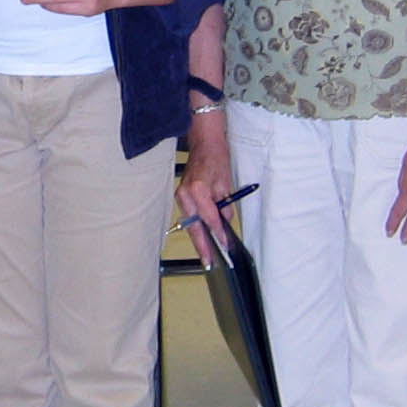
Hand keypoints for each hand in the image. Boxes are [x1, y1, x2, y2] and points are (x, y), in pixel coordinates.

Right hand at [174, 119, 233, 265]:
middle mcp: (185, 194)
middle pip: (194, 226)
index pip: (209, 217)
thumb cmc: (217, 160)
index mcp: (198, 189)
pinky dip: (195, 229)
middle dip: (202, 245)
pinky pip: (189, 217)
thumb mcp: (226, 183)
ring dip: (198, 239)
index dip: (218, 233)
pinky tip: (202, 240)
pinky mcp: (180, 197)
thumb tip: (224, 222)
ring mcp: (180, 196)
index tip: (224, 245)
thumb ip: (225, 205)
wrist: (204, 144)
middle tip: (209, 262)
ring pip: (190, 224)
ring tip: (206, 256)